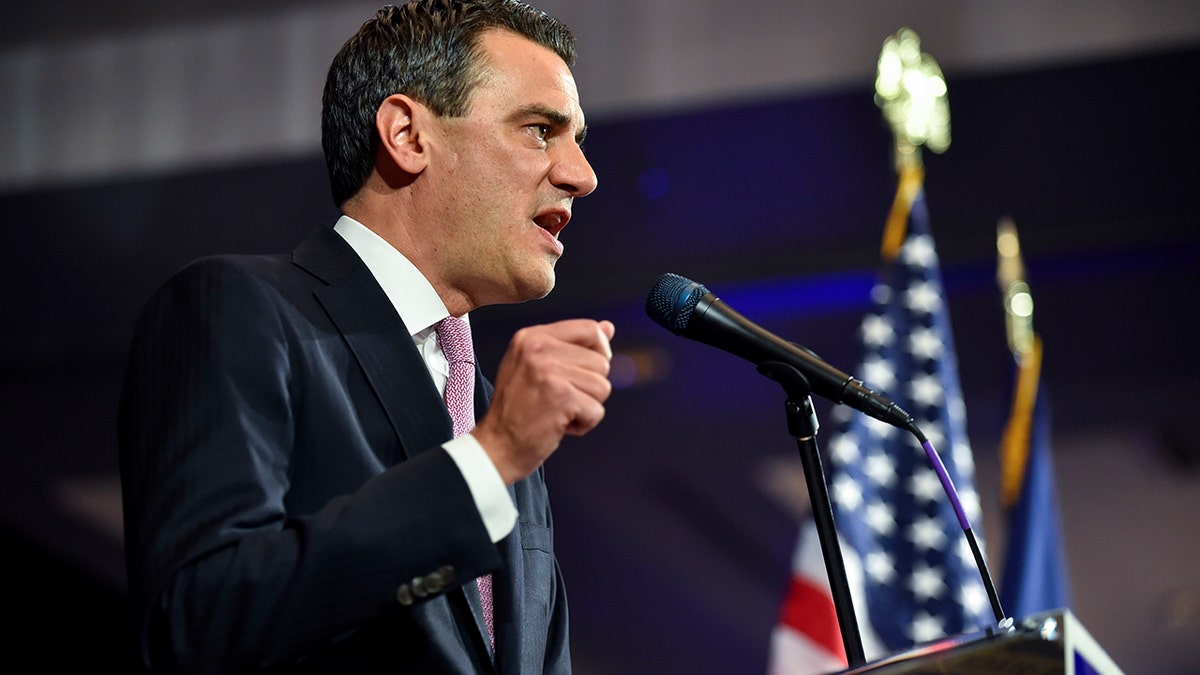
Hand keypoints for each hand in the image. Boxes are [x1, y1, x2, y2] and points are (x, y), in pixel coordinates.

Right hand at [472, 319, 614, 484]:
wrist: (497, 446)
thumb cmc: (519, 409)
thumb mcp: (538, 366)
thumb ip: (573, 344)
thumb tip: (608, 327)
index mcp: (532, 337)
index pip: (589, 329)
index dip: (599, 352)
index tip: (585, 372)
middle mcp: (538, 348)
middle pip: (601, 361)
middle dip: (590, 386)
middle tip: (562, 399)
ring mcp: (548, 372)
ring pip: (603, 386)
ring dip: (587, 406)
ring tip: (560, 412)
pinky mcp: (561, 397)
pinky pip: (597, 411)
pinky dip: (584, 424)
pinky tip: (560, 426)